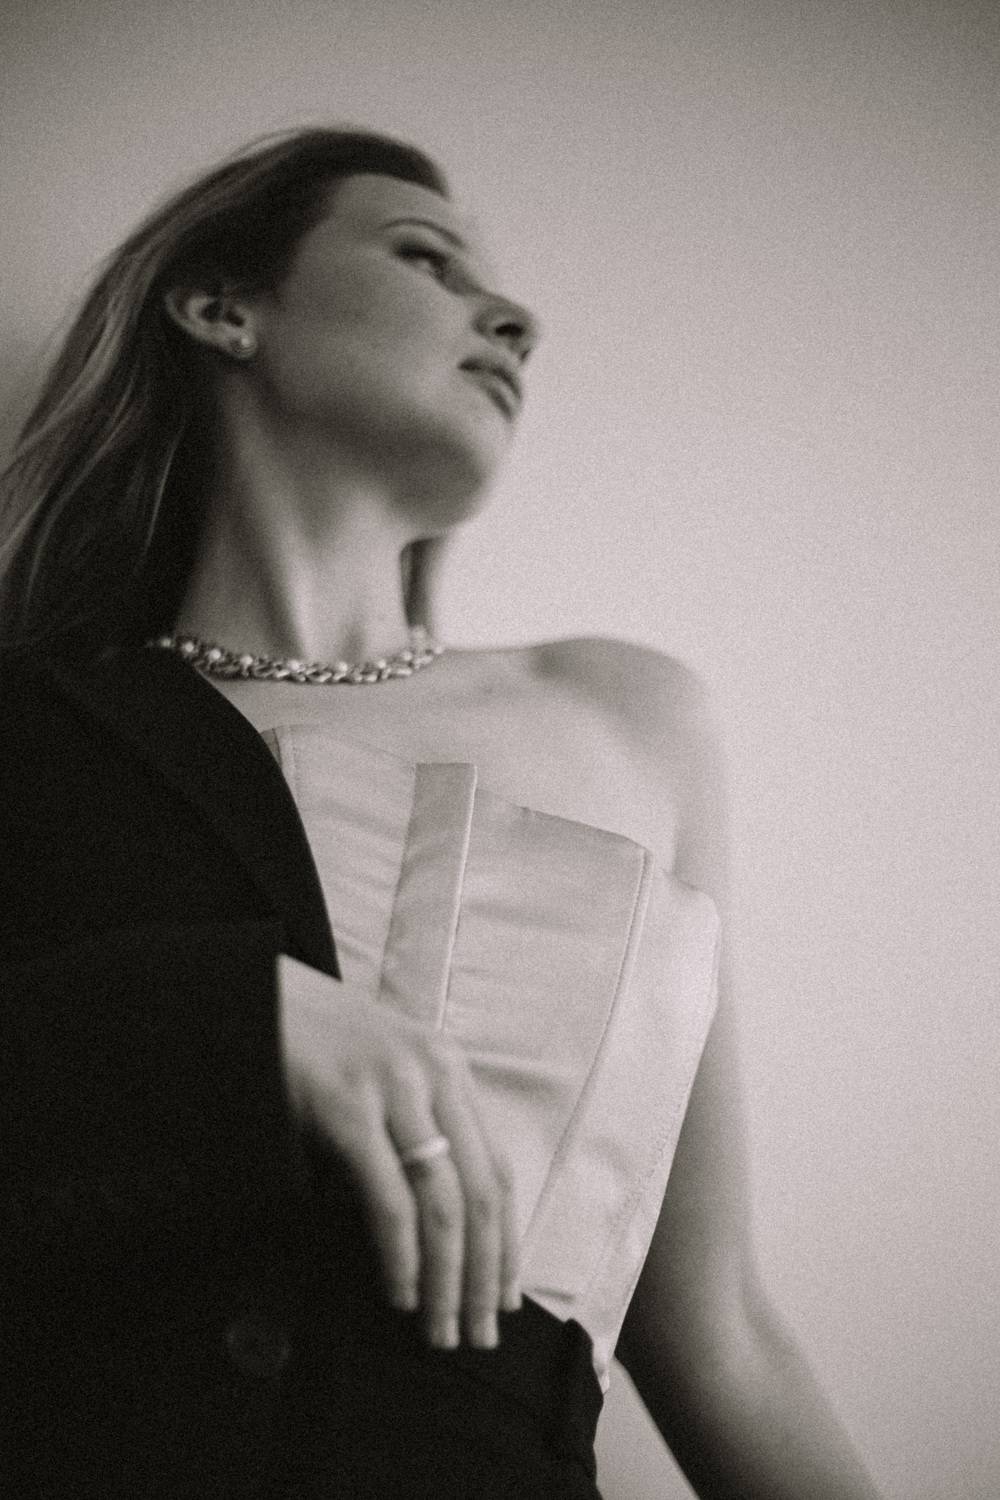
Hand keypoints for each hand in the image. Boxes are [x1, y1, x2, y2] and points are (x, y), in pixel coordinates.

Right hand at [277, 955, 519, 1350]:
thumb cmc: (310, 1046)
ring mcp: (391, 1086)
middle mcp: (433, 1072)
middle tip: (479, 1335)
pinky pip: (390, 1197)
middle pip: (482, 1191)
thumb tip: (439, 1234)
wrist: (248, 994)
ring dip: (447, 1278)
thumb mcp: (379, 1077)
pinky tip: (399, 1291)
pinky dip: (401, 1253)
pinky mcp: (346, 1106)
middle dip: (484, 1274)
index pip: (498, 1169)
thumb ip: (413, 1130)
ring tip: (440, 1330)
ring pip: (444, 1201)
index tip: (507, 1297)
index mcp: (448, 1067)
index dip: (506, 1241)